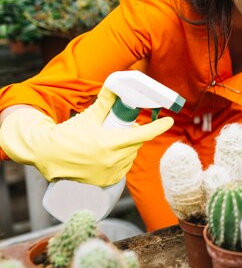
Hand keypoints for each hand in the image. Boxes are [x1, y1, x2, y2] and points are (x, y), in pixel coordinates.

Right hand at [0, 88, 173, 185]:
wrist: (47, 155)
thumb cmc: (68, 134)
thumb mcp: (89, 116)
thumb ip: (106, 101)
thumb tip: (115, 84)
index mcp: (110, 143)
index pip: (143, 135)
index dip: (158, 127)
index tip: (169, 121)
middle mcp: (111, 160)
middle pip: (136, 145)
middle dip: (135, 135)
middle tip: (128, 127)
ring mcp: (108, 173)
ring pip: (130, 157)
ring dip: (128, 148)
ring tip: (115, 141)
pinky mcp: (104, 183)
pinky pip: (122, 169)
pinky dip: (121, 161)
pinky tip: (112, 155)